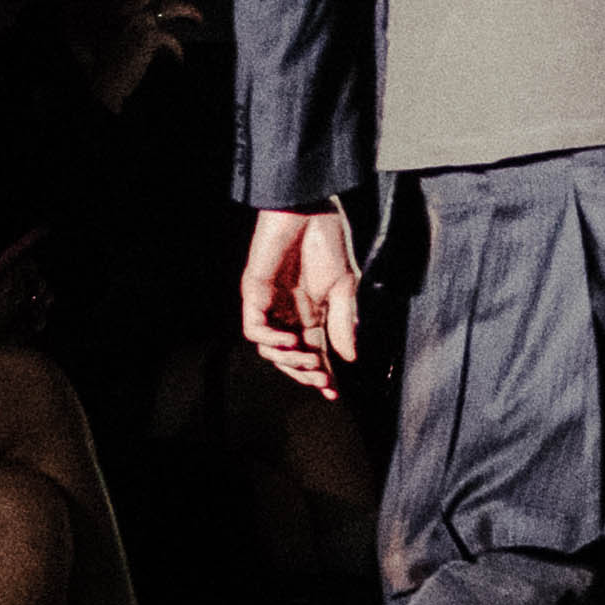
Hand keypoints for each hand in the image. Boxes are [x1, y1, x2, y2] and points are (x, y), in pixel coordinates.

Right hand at [88, 0, 208, 113]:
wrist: (103, 80)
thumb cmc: (111, 56)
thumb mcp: (116, 26)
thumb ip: (132, 12)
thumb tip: (158, 5)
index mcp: (119, 0)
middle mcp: (127, 6)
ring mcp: (138, 21)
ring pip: (172, 6)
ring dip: (190, 10)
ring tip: (198, 17)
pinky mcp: (148, 38)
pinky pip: (172, 39)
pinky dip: (178, 50)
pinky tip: (179, 58)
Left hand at [239, 205, 365, 400]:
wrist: (308, 209)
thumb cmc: (328, 241)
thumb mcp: (345, 287)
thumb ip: (344, 323)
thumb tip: (349, 359)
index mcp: (314, 312)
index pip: (316, 352)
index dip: (323, 375)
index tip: (334, 394)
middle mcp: (290, 312)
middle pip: (292, 358)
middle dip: (306, 374)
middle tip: (322, 381)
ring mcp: (271, 304)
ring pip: (271, 349)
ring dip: (290, 361)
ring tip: (311, 360)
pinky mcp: (254, 293)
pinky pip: (255, 329)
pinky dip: (272, 341)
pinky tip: (291, 340)